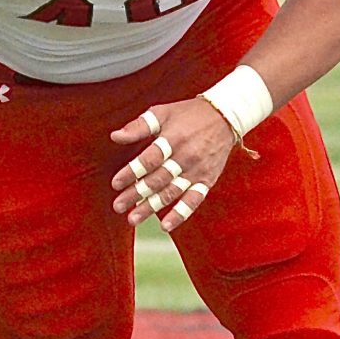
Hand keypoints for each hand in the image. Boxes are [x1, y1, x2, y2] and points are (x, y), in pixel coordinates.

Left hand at [110, 99, 236, 231]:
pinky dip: (181, 214)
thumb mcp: (163, 112)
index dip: (132, 172)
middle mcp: (186, 157)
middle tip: (118, 206)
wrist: (225, 117)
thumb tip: (115, 136)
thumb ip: (139, 126)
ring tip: (133, 219)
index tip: (115, 184)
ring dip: (151, 207)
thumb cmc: (188, 114)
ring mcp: (197, 170)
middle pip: (157, 179)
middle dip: (136, 194)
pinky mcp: (207, 180)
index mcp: (173, 138)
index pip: (149, 160)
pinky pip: (194, 200)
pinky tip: (166, 225)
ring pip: (172, 192)